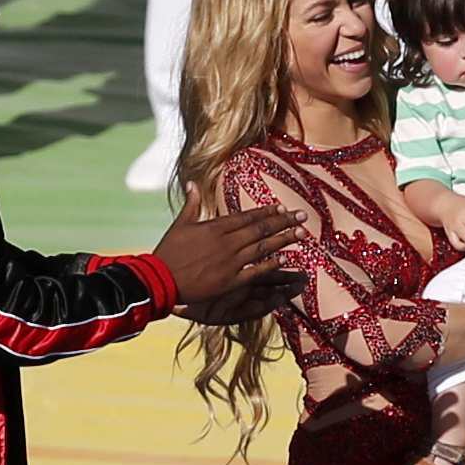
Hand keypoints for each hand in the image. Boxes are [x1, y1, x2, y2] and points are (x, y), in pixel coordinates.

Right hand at [155, 198, 299, 310]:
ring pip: (263, 248)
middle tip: (303, 217)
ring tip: (301, 234)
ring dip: (283, 240)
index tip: (283, 208)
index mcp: (215, 227)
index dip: (267, 212)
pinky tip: (284, 259)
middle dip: (284, 222)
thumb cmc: (168, 252)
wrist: (161, 280)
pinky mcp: (230, 281)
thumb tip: (192, 182)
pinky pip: (256, 271)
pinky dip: (270, 264)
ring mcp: (230, 262)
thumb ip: (191, 204)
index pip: (247, 216)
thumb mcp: (179, 224)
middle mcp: (227, 243)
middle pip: (261, 229)